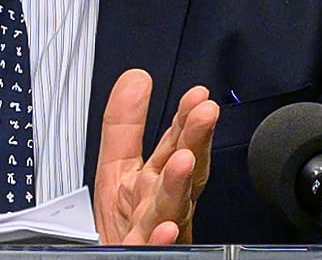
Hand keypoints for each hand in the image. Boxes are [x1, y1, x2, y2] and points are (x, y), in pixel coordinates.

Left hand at [92, 69, 218, 244]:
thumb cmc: (122, 228)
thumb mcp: (117, 169)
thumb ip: (125, 125)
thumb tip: (136, 78)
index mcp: (156, 182)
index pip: (175, 144)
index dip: (185, 118)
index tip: (197, 95)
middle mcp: (163, 207)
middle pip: (183, 172)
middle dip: (195, 142)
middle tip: (204, 113)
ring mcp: (157, 234)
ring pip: (171, 211)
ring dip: (178, 186)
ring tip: (184, 160)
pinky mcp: (143, 256)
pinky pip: (151, 250)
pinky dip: (161, 240)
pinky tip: (166, 230)